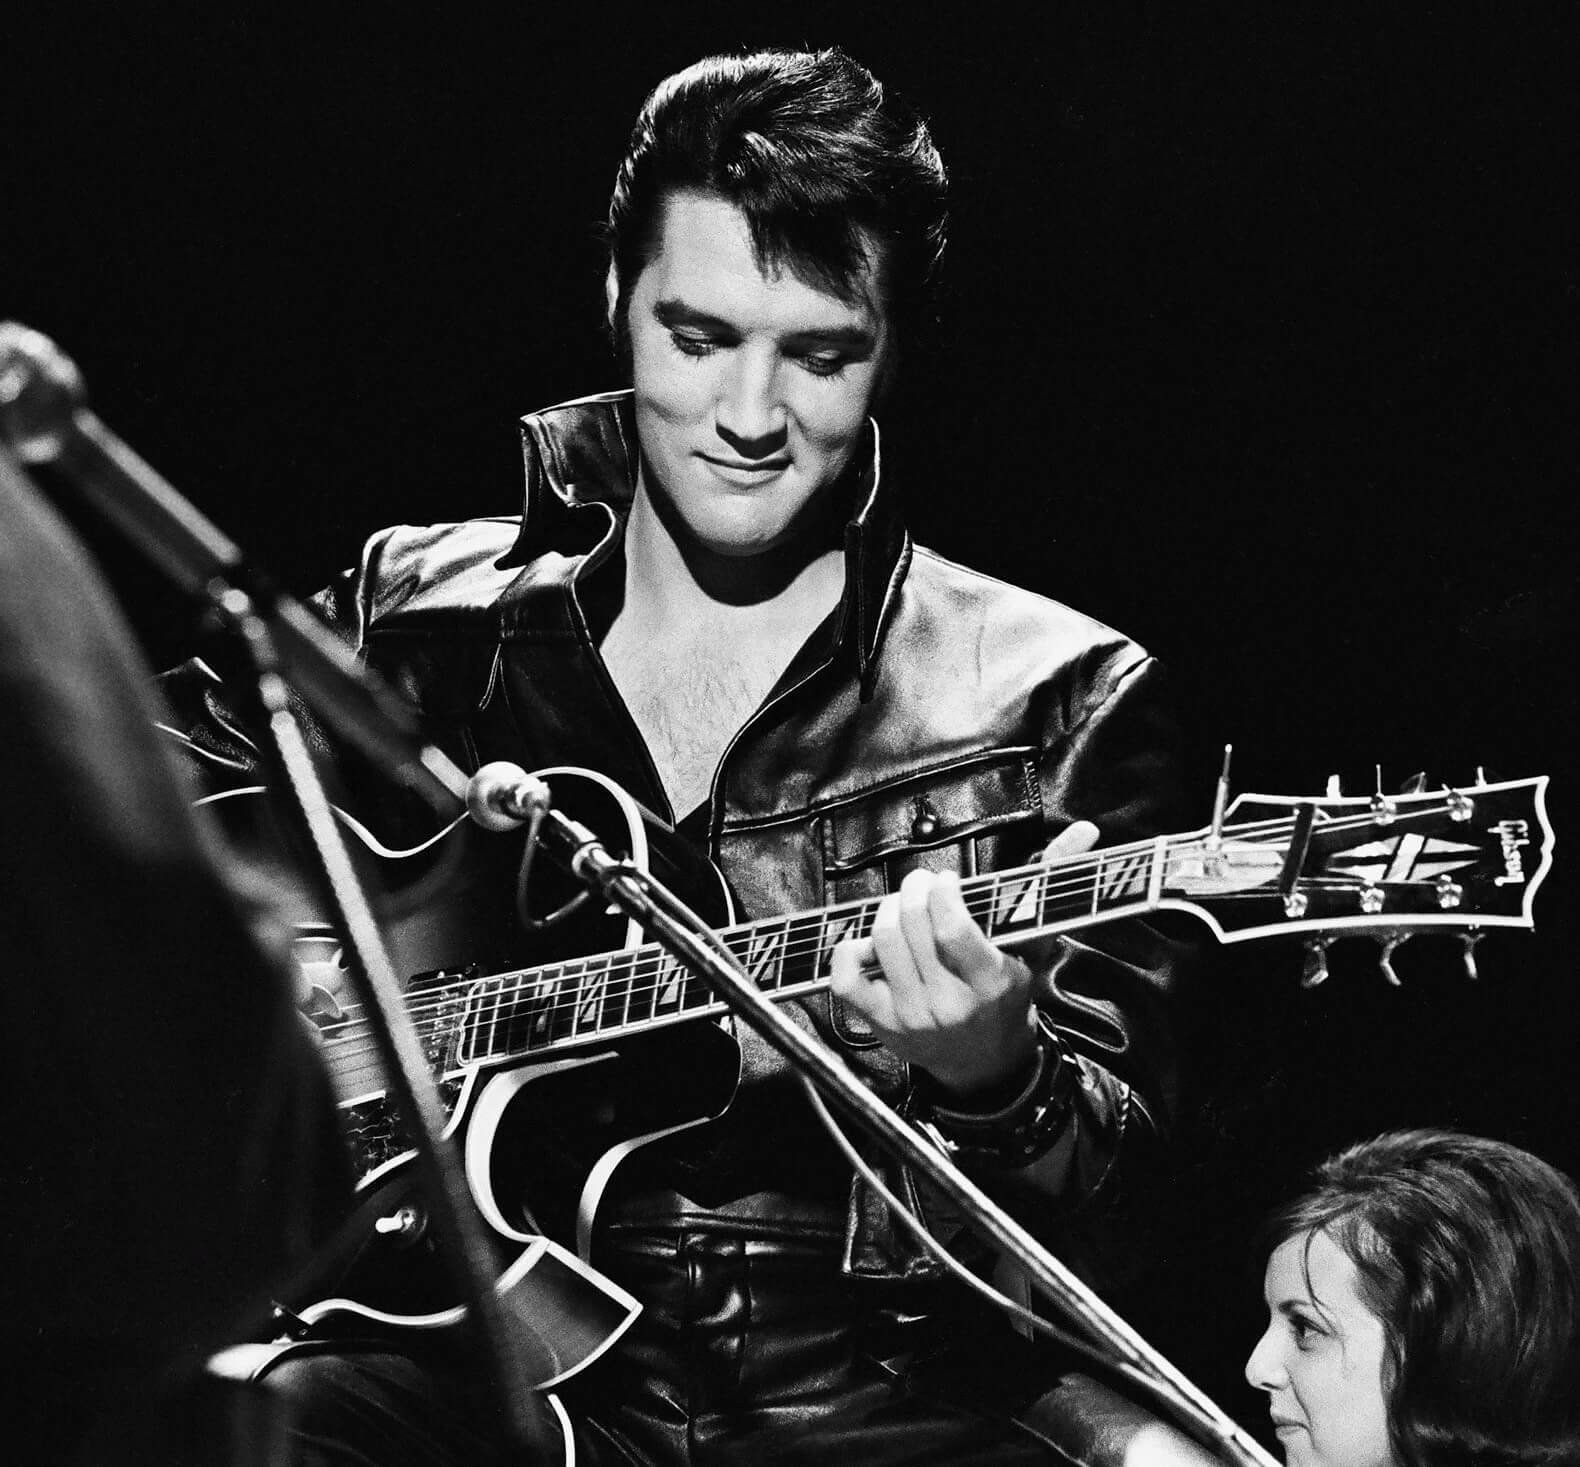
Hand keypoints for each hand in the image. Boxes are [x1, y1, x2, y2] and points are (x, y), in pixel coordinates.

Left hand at [828, 821, 1099, 1098]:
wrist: (986, 1062)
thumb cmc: (1009, 994)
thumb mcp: (1035, 946)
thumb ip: (1049, 886)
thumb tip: (1085, 831)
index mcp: (990, 983)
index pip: (953, 930)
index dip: (943, 894)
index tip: (948, 880)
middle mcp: (948, 1003)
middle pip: (911, 929)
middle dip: (913, 891)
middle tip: (922, 883)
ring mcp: (910, 1016)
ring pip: (881, 944)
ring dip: (887, 912)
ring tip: (902, 907)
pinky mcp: (879, 1025)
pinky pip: (845, 980)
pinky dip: (849, 951)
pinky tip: (870, 942)